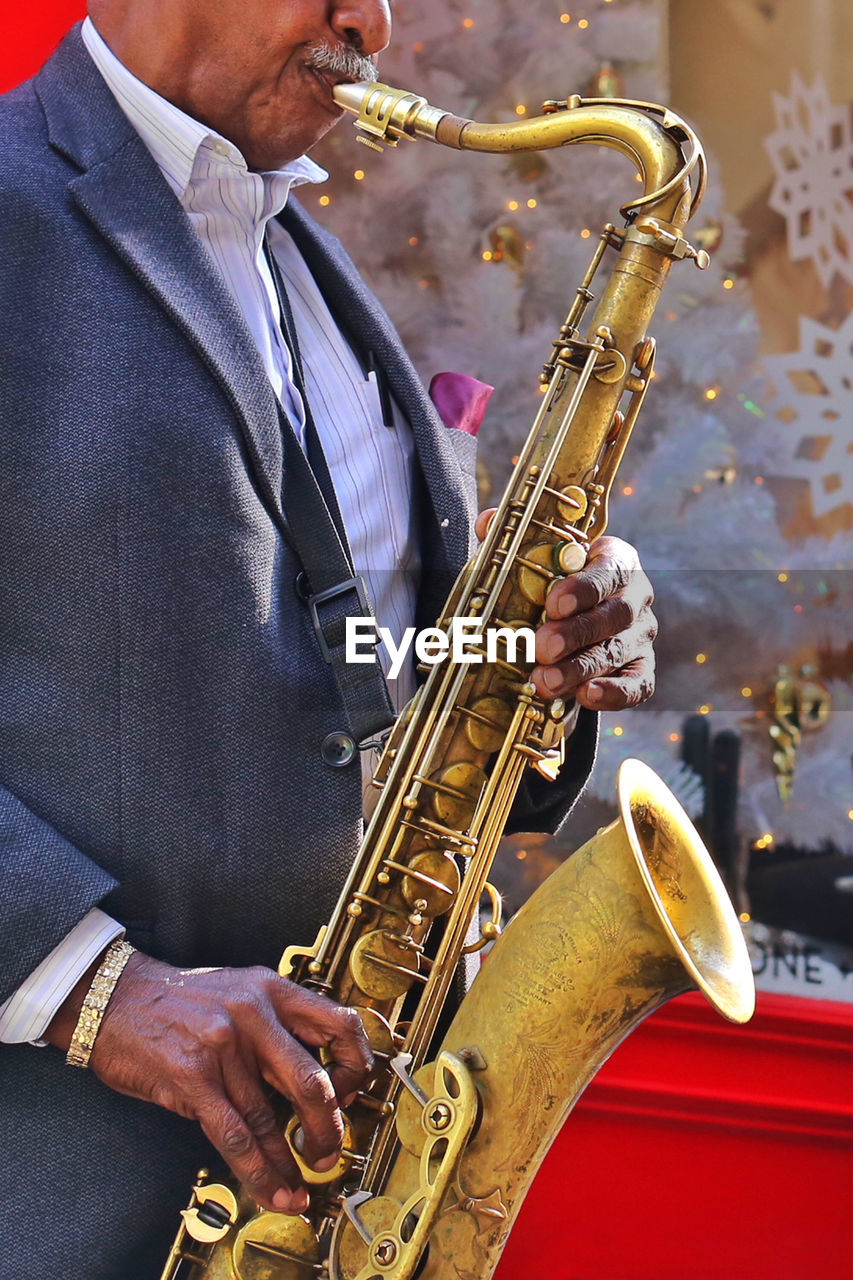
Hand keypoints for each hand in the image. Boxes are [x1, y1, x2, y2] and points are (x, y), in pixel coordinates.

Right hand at [48, 953, 371, 1213]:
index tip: (350, 1094)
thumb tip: (314, 1078)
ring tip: (298, 1188)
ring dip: (287, 1163)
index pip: (339, 1024)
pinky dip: (257, 1170)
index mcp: (272, 989)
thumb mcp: (240, 990)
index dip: (355, 1066)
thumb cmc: (180, 1000)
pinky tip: (269, 1187)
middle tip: (327, 1152)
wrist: (115, 998)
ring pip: (270, 1118)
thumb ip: (276, 1024)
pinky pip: (235, 1134)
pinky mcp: (192, 1077)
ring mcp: (223, 1046)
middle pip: (311, 1081)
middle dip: (326, 1128)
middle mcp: (254, 1013)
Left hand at [475, 513, 656, 710]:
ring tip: (544, 682)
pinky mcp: (642, 669)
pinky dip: (615, 693)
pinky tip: (587, 696)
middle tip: (541, 648)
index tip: (552, 604)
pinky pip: (638, 684)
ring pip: (618, 652)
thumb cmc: (554, 584)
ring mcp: (640, 635)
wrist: (573, 620)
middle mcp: (635, 597)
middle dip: (576, 633)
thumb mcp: (538, 560)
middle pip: (615, 615)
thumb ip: (516, 542)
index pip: (609, 571)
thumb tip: (488, 524)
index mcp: (616, 561)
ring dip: (580, 668)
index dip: (583, 588)